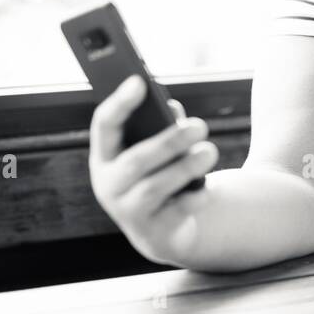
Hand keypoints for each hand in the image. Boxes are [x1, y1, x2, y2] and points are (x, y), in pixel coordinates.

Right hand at [89, 75, 217, 266]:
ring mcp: (128, 212)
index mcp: (105, 156)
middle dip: (169, 142)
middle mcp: (109, 185)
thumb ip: (161, 127)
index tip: (139, 80)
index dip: (120, 103)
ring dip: (186, 167)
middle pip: (136, 160)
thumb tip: (172, 110)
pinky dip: (195, 197)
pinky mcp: (153, 232)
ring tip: (210, 152)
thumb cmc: (158, 174)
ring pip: (155, 187)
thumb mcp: (156, 151)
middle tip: (200, 126)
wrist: (161, 230)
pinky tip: (206, 188)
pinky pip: (176, 211)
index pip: (104, 125)